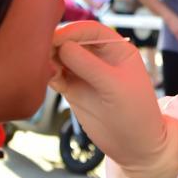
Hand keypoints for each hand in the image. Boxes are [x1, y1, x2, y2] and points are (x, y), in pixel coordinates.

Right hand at [51, 22, 177, 177]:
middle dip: (56, 44)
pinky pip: (55, 75)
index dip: (72, 31)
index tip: (55, 39)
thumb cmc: (136, 113)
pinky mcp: (73, 90)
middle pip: (71, 41)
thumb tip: (62, 45)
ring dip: (48, 59)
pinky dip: (47, 74)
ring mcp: (84, 73)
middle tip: (40, 52)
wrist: (136, 147)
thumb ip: (88, 65)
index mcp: (116, 49)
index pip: (90, 30)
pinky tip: (46, 78)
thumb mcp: (115, 86)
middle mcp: (99, 57)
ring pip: (60, 58)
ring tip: (42, 67)